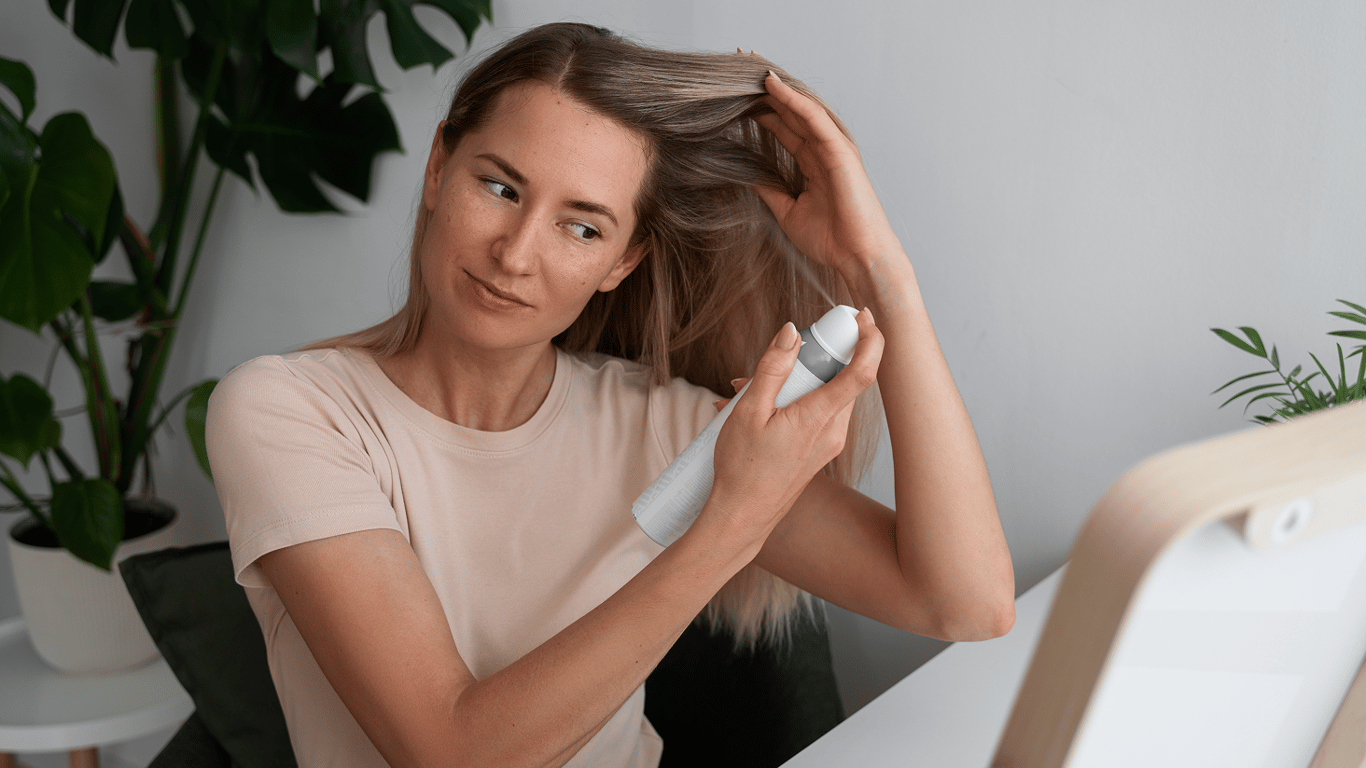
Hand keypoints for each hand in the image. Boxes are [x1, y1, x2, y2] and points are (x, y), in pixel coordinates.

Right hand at [702, 309, 882, 543]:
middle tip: (780, 354)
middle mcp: (833, 431)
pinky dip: (795, 400)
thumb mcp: (748, 411)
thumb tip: (791, 332)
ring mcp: (829, 443)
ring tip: (746, 389)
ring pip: (826, 394)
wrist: (741, 518)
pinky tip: (757, 407)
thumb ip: (771, 368)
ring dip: (797, 380)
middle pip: (842, 377)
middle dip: (814, 356)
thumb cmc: (741, 470)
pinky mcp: (820, 451)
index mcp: (819, 418)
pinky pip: (817, 412)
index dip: (870, 339)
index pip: (862, 372)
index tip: (863, 316)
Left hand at [754, 72, 904, 280]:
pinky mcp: (839, 150)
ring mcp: (833, 147)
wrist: (856, 257)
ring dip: (776, 84)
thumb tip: (745, 173)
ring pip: (800, 106)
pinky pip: (813, 117)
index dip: (759, 108)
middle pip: (789, 109)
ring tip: (749, 63)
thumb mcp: (787, 211)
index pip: (782, 125)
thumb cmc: (830, 239)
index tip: (733, 94)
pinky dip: (793, 98)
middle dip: (764, 88)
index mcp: (812, 162)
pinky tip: (772, 84)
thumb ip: (769, 189)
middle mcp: (822, 149)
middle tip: (737, 64)